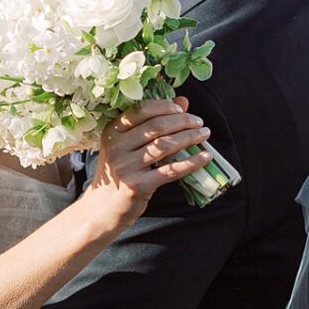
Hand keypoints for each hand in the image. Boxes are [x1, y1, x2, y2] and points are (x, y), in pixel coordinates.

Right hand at [88, 98, 211, 226]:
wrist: (104, 207)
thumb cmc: (121, 171)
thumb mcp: (128, 145)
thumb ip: (153, 121)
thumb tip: (183, 101)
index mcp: (112, 131)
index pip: (141, 110)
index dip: (165, 106)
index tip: (182, 110)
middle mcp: (116, 147)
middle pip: (156, 126)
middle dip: (183, 121)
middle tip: (199, 122)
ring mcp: (126, 167)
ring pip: (165, 146)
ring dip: (190, 138)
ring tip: (204, 134)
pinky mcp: (138, 185)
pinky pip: (171, 170)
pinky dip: (192, 162)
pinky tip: (205, 157)